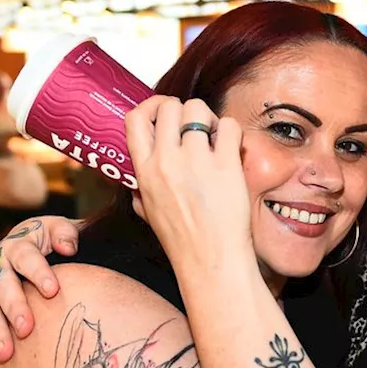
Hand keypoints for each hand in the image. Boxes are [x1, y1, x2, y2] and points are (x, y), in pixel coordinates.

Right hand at [0, 216, 80, 364]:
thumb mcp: (60, 229)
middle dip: (13, 307)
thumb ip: (66, 234)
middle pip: (2, 285)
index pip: (25, 256)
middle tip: (26, 329)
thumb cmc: (53, 239)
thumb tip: (68, 248)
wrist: (34, 244)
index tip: (52, 290)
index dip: (38, 272)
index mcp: (17, 242)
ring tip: (7, 353)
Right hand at [125, 95, 250, 271]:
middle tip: (195, 127)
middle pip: (169, 106)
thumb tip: (136, 182)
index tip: (163, 112)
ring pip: (198, 109)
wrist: (210, 261)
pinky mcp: (225, 166)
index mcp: (144, 171)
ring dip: (208, 118)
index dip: (150, 106)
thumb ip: (139, 191)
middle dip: (183, 110)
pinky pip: (229, 126)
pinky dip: (231, 131)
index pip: (135, 119)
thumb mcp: (147, 213)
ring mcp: (196, 162)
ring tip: (214, 137)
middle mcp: (166, 162)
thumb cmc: (182, 241)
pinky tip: (231, 147)